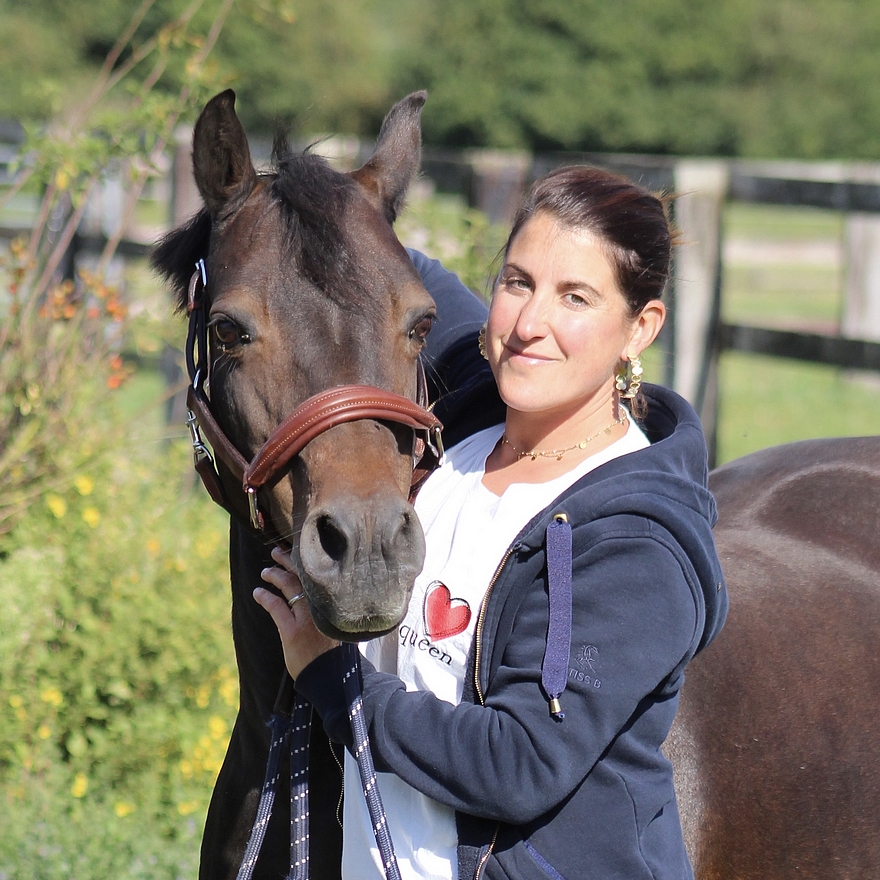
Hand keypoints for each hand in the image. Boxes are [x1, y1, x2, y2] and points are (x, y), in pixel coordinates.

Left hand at [253, 546, 339, 678]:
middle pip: (303, 575)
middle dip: (288, 561)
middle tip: (276, 552)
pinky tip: (257, 593)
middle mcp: (320, 607)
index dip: (304, 562)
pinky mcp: (292, 632)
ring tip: (266, 572)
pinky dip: (265, 598)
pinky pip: (276, 607)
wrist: (331, 677)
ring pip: (289, 587)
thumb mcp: (336, 626)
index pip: (317, 575)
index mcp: (332, 604)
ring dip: (275, 576)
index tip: (296, 552)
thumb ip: (327, 611)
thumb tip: (319, 597)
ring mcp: (307, 619)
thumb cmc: (333, 653)